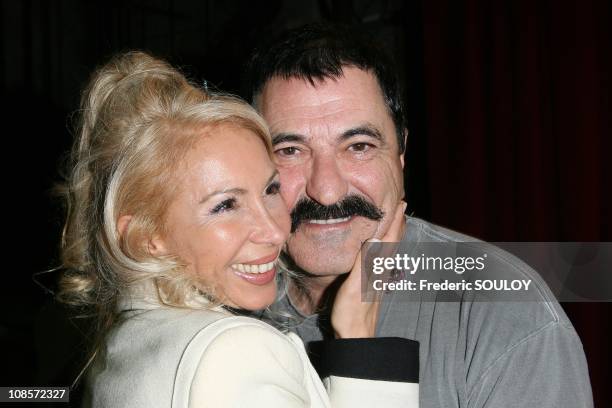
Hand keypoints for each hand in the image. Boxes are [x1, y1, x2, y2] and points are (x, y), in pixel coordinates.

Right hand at [331, 201, 406, 337]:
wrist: (356, 336)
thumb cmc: (352, 312)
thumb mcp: (355, 285)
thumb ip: (364, 261)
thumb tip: (375, 236)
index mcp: (378, 266)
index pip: (389, 237)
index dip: (395, 219)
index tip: (401, 200)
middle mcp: (381, 269)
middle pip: (393, 240)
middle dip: (398, 221)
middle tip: (402, 203)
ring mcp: (379, 276)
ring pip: (389, 248)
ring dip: (393, 232)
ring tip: (395, 219)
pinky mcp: (373, 282)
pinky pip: (382, 256)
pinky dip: (385, 245)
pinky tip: (381, 246)